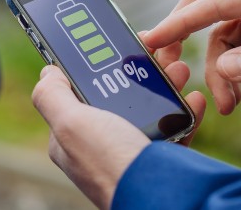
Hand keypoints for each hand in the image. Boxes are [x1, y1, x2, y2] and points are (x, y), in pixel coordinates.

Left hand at [31, 59, 205, 208]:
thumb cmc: (111, 163)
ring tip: (179, 68)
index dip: (94, 66)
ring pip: (148, 107)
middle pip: (117, 94)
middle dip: (137, 70)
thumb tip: (48, 73)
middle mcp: (101, 144)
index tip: (114, 45)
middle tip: (155, 51)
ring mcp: (131, 151)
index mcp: (73, 137)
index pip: (77, 92)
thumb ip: (52, 96)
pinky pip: (174, 127)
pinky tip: (192, 98)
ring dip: (165, 83)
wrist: (161, 198)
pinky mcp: (162, 159)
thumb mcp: (70, 125)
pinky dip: (184, 110)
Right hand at [143, 0, 240, 114]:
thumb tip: (226, 69)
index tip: (150, 39)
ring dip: (218, 67)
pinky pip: (236, 43)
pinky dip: (232, 68)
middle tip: (167, 67)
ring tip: (228, 104)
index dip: (180, 21)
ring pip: (219, 31)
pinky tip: (238, 93)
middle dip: (183, 35)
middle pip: (207, 4)